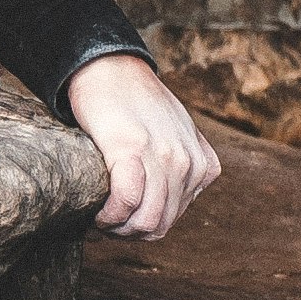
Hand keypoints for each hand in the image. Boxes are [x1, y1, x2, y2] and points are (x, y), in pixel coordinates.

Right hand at [66, 55, 219, 242]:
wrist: (110, 67)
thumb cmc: (134, 104)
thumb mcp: (177, 138)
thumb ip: (180, 168)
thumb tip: (164, 205)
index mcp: (204, 165)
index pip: (173, 218)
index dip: (142, 224)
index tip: (120, 216)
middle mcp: (190, 163)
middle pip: (160, 225)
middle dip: (128, 232)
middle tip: (105, 222)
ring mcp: (165, 156)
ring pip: (145, 222)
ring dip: (117, 227)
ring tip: (99, 218)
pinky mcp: (134, 149)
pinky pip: (127, 201)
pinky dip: (108, 215)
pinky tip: (97, 211)